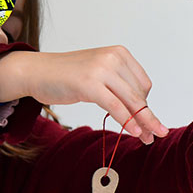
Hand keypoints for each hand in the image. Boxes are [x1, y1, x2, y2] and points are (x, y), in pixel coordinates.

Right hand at [0, 46, 167, 143]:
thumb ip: (120, 90)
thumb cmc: (68, 77)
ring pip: (131, 101)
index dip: (146, 105)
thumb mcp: (100, 77)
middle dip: (149, 117)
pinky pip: (115, 106)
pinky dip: (127, 121)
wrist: (36, 71)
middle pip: (140, 94)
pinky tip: (135, 132)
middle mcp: (113, 58)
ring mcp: (101, 69)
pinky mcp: (89, 83)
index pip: (143, 84)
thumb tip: (144, 116)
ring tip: (149, 138)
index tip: (147, 121)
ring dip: (143, 122)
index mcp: (119, 54)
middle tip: (157, 134)